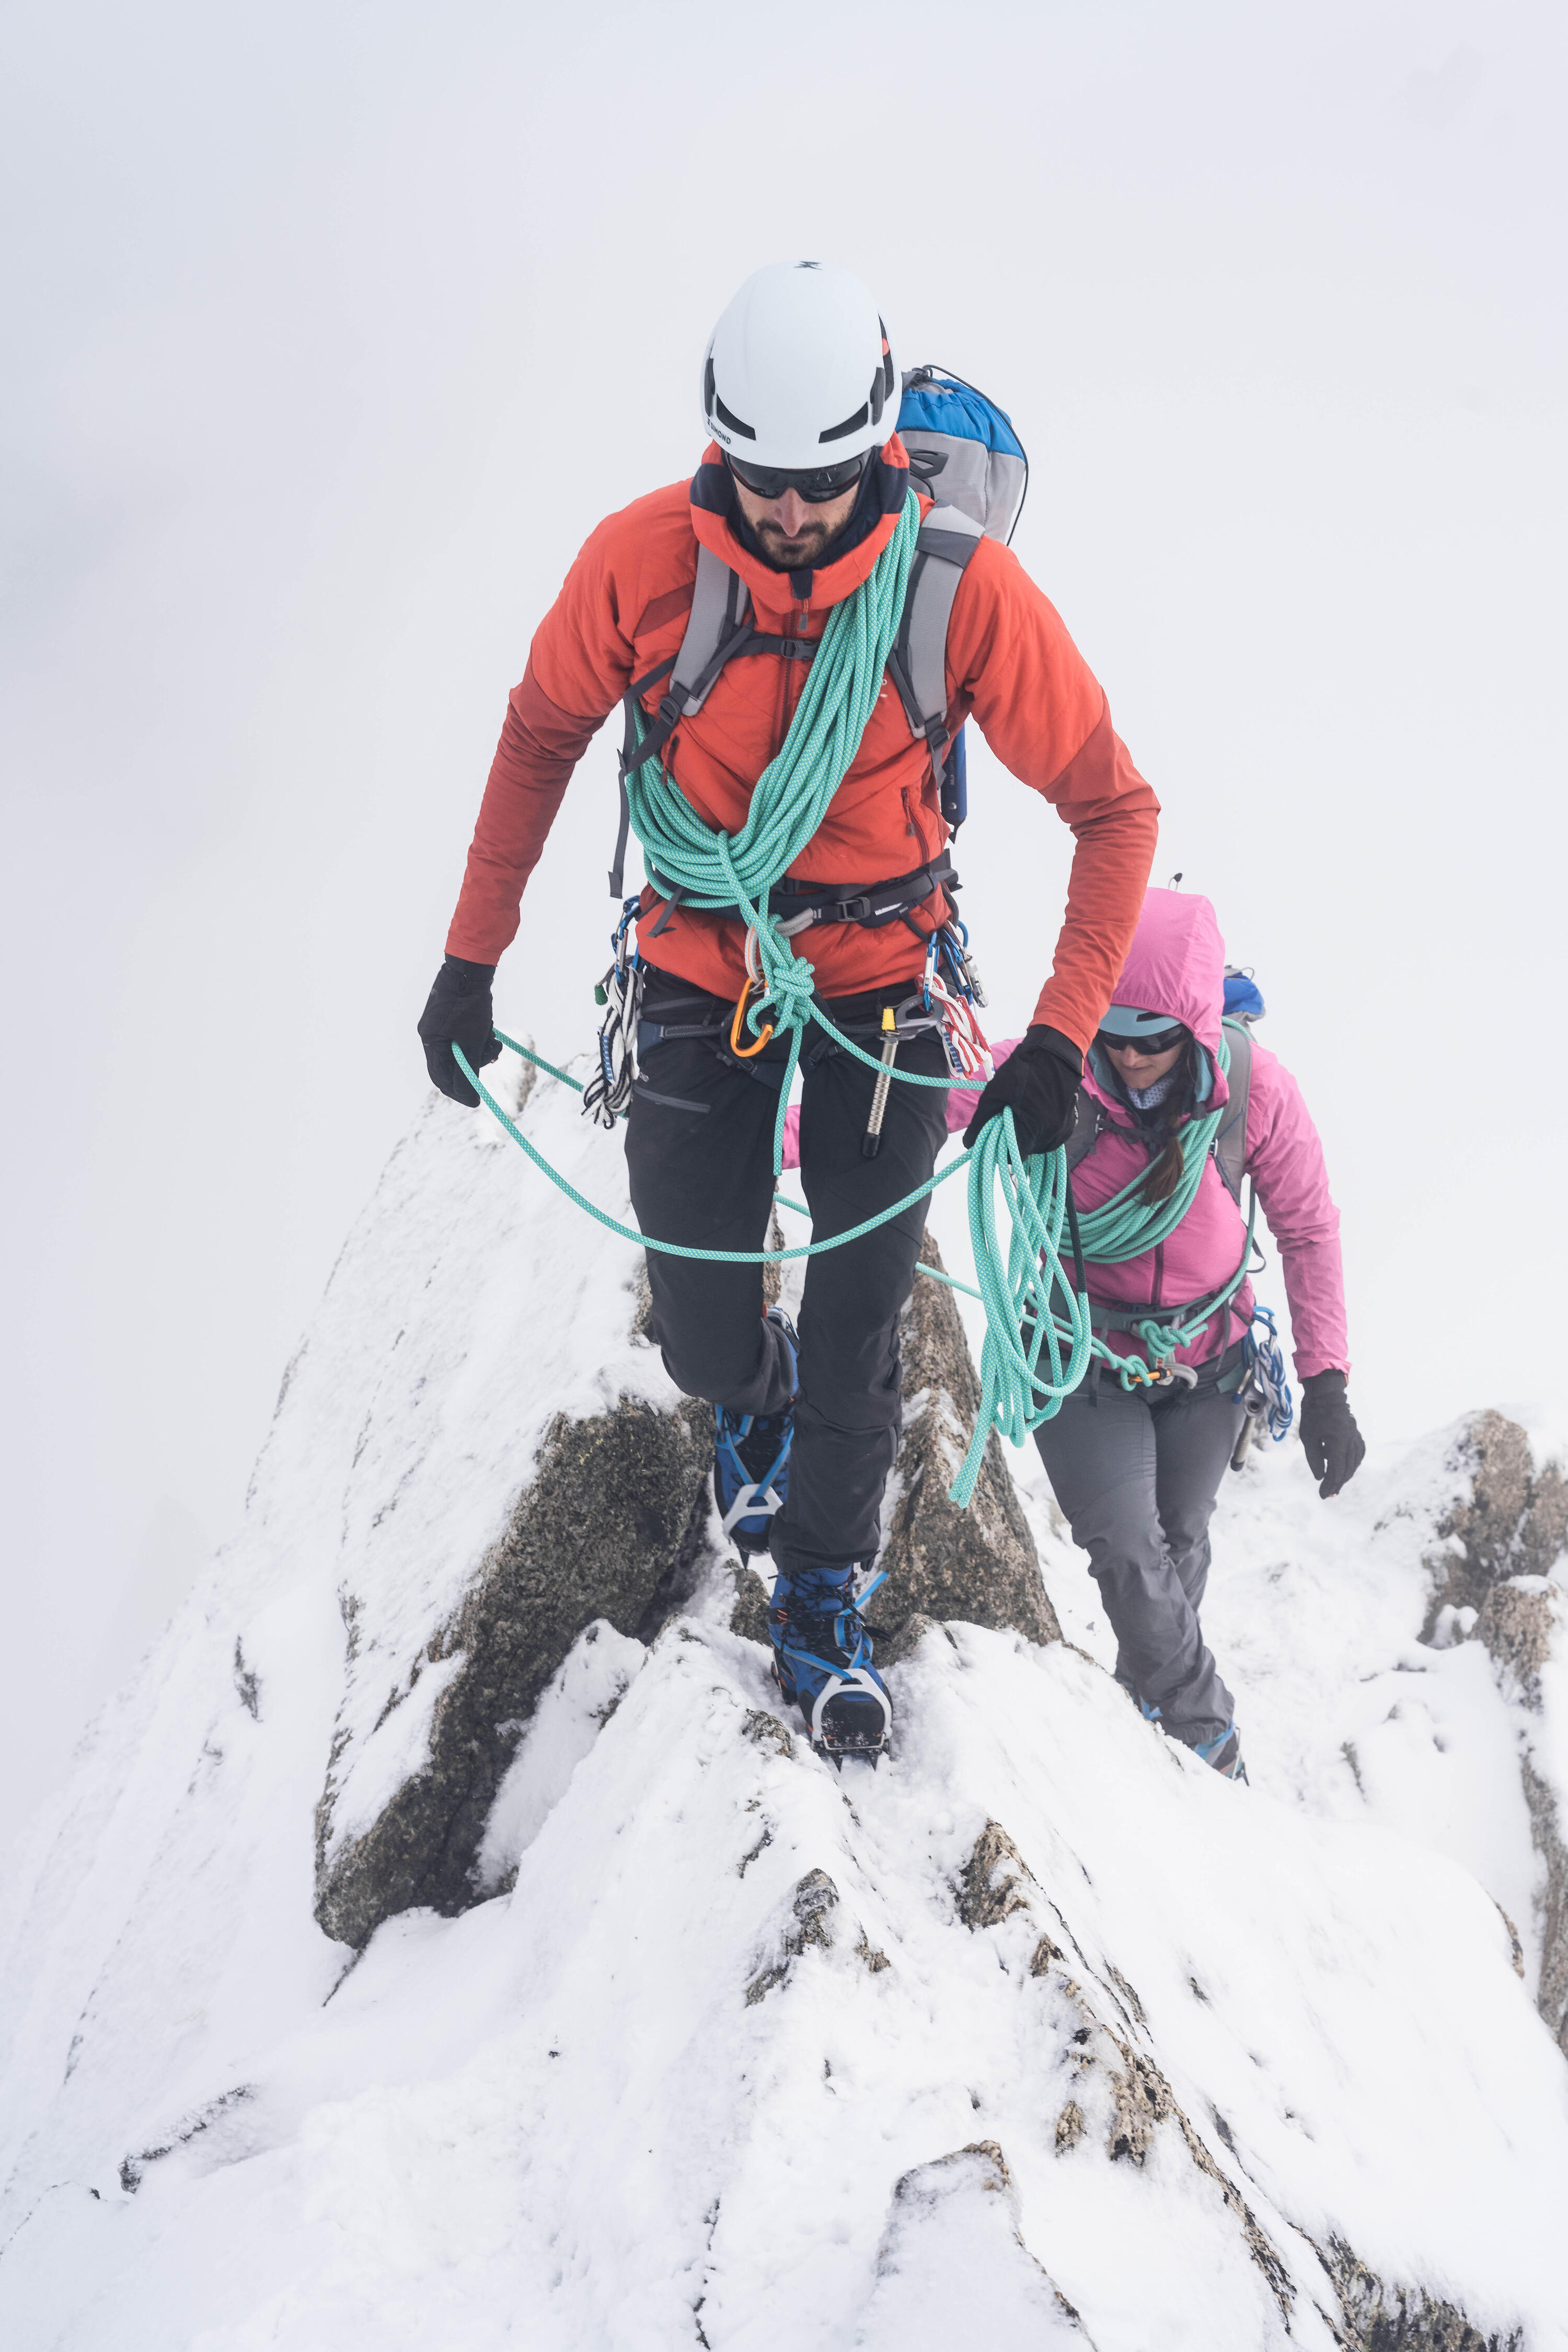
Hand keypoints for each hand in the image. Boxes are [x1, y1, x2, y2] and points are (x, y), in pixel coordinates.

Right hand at [418, 955, 500, 1105]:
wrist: (470, 969)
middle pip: (452, 1065)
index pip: (441, 1078)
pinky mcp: (453, 1017)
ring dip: (480, 1051)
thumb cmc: (470, 1004)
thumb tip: (467, 1095)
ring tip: (494, 1042)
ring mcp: (441, 1025)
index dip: (459, 1092)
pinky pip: (465, 1037)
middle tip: (491, 1059)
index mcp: (430, 1041)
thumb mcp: (472, 1040)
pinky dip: (479, 1039)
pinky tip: (490, 1032)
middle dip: (474, 1066)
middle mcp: (432, 1034)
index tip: (477, 1102)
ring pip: (462, 1051)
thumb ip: (468, 1069)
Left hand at [962, 1025, 1082, 1156]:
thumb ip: (981, 1122)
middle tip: (1008, 1118)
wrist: (1055, 1053)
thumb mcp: (994, 1094)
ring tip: (1023, 1112)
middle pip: (1026, 1151)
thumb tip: (969, 1144)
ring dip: (1028, 1135)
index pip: (1014, 1157)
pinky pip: (1050, 1137)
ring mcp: (1063, 1131)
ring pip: (1038, 1145)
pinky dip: (1040, 1130)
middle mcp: (1052, 1135)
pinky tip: (1035, 1112)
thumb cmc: (1022, 1071)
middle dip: (1014, 1139)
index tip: (996, 1136)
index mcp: (1034, 1130)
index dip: (1001, 1149)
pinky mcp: (1070, 1124)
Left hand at [1299, 1370, 1364, 1498]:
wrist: (1326, 1393)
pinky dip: (1353, 1463)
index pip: (1337, 1471)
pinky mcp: (1355, 1433)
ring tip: (1336, 1484)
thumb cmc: (1314, 1413)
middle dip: (1338, 1483)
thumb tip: (1321, 1477)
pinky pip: (1359, 1453)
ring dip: (1346, 1475)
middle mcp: (1351, 1442)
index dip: (1330, 1485)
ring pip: (1355, 1462)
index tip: (1323, 1495)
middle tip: (1329, 1494)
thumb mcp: (1308, 1437)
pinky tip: (1347, 1467)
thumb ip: (1314, 1459)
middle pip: (1347, 1469)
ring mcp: (1355, 1437)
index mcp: (1338, 1443)